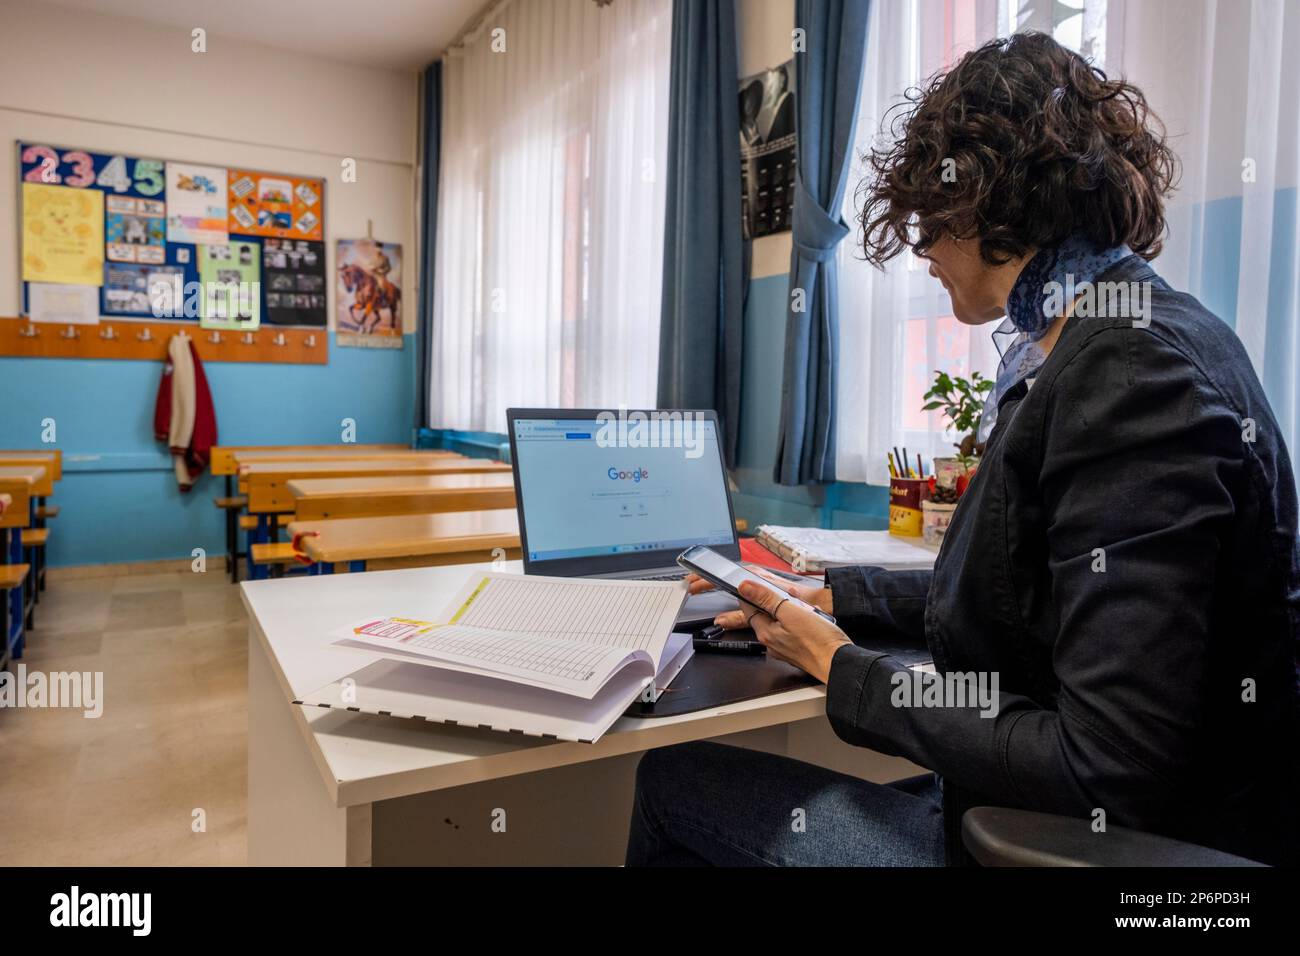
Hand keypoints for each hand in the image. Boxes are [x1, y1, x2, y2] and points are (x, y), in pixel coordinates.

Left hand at [735, 579, 849, 683]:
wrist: (840, 664)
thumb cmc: (819, 642)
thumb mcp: (791, 612)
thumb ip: (766, 599)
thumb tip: (745, 587)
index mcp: (765, 633)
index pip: (748, 608)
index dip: (752, 594)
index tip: (759, 584)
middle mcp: (772, 643)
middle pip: (768, 614)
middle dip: (779, 602)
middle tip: (794, 599)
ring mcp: (786, 648)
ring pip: (784, 621)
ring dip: (794, 611)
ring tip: (809, 610)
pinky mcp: (799, 650)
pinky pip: (796, 629)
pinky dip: (804, 621)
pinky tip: (816, 619)